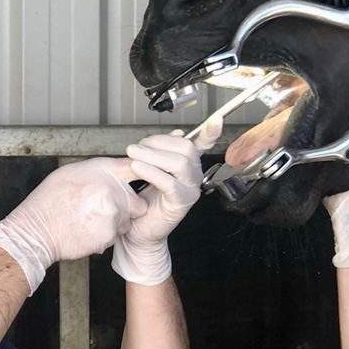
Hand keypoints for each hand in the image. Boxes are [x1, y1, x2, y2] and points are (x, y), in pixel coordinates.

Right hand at [0, 157, 146, 294]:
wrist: (36, 230)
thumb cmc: (49, 202)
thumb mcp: (71, 173)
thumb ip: (99, 172)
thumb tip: (116, 173)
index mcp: (102, 170)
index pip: (136, 168)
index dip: (140, 176)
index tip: (140, 182)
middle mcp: (110, 189)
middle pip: (136, 202)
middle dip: (126, 209)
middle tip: (105, 211)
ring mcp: (111, 213)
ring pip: (125, 222)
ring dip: (114, 224)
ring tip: (90, 221)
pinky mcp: (109, 234)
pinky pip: (114, 237)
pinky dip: (103, 237)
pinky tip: (86, 231)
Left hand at [112, 116, 221, 284]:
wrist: (138, 230)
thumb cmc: (143, 200)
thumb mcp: (149, 169)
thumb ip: (159, 152)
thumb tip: (174, 132)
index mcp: (188, 164)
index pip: (203, 144)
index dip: (211, 132)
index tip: (216, 119)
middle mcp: (194, 175)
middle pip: (185, 148)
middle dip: (158, 142)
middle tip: (135, 147)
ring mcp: (190, 189)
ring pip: (179, 163)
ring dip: (152, 155)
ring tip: (132, 154)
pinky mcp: (181, 203)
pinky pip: (169, 182)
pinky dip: (151, 172)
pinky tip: (137, 168)